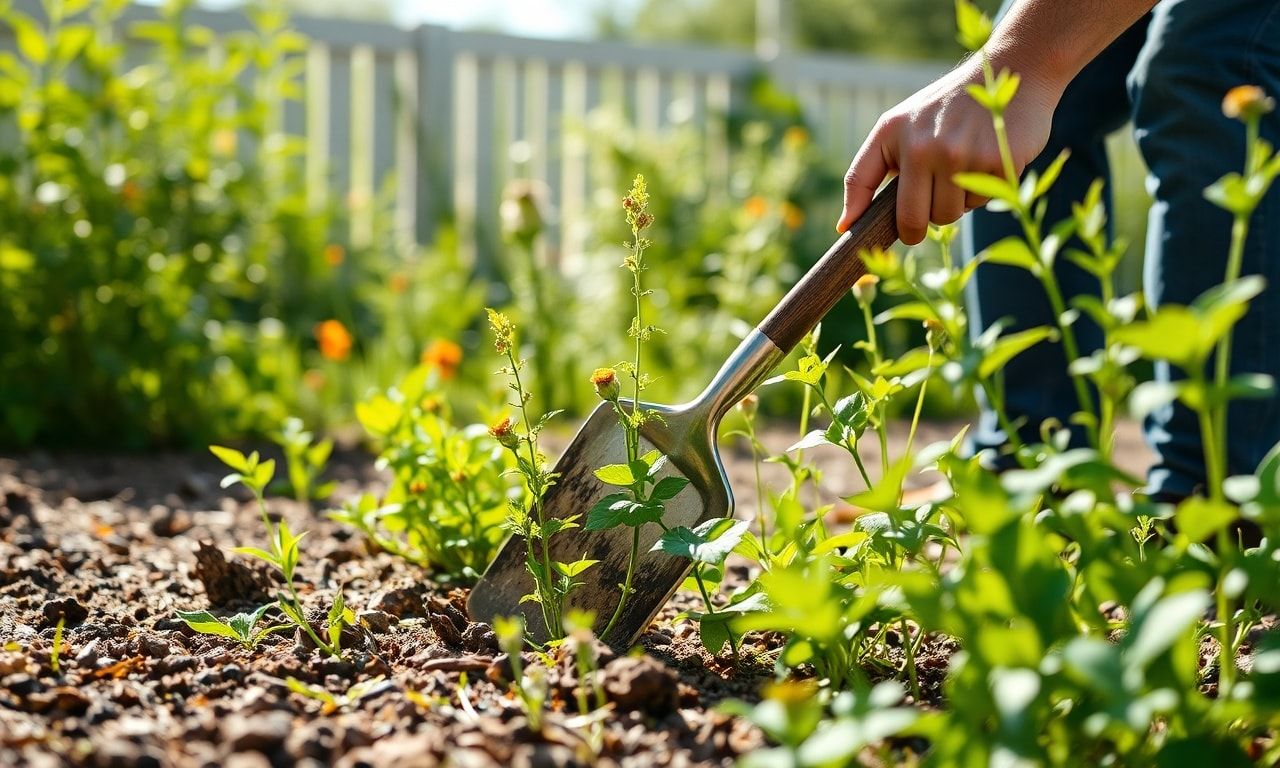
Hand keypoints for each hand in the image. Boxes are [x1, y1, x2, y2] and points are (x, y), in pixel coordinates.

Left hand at [836, 55, 1061, 244]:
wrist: (1013, 70)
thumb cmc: (947, 108)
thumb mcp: (901, 125)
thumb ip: (869, 171)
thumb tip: (845, 225)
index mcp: (893, 132)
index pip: (860, 183)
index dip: (860, 217)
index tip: (866, 237)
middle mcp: (923, 145)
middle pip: (914, 219)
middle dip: (921, 222)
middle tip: (933, 202)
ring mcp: (961, 155)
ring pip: (949, 215)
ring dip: (956, 203)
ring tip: (964, 168)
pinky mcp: (996, 162)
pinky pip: (981, 203)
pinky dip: (984, 190)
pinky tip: (987, 160)